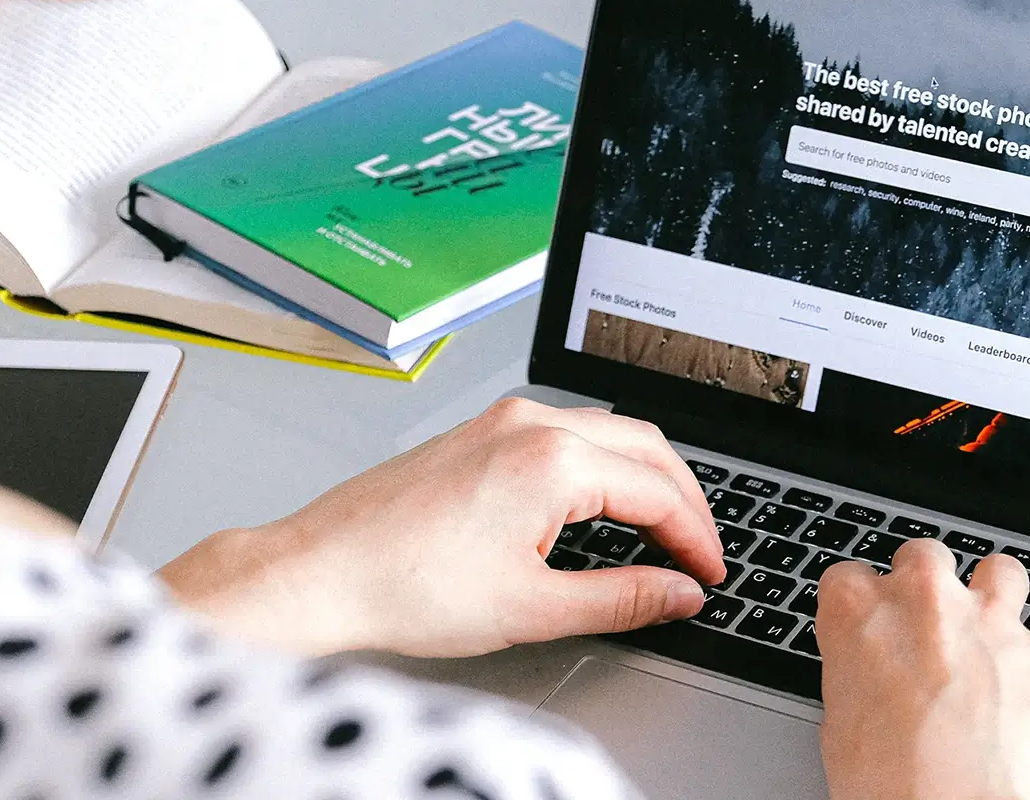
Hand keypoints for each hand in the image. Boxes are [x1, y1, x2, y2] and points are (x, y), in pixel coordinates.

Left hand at [160, 397, 725, 656]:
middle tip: (699, 552)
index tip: (709, 574)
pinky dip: (601, 466)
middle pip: (646, 448)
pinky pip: (565, 434)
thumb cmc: (403, 586)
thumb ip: (622, 598)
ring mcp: (500, 422)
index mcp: (553, 460)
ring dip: (644, 477)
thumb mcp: (532, 608)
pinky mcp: (478, 432)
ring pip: (606, 433)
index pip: (659, 493)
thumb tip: (677, 594)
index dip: (696, 539)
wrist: (319, 572)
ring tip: (660, 530)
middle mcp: (530, 424)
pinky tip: (599, 505)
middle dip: (684, 500)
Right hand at [816, 541, 1029, 799]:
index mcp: (859, 617)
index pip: (849, 578)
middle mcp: (927, 604)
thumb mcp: (841, 731)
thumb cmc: (886, 788)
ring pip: (1002, 572)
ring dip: (1002, 594)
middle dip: (930, 585)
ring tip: (1001, 626)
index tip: (871, 626)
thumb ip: (858, 685)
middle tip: (930, 629)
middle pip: (926, 557)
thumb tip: (870, 689)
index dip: (863, 604)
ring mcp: (992, 627)